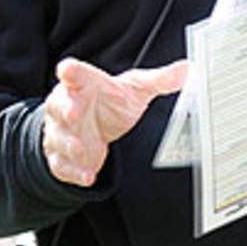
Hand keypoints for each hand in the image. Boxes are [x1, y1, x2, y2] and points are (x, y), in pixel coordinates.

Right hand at [43, 57, 187, 185]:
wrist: (94, 129)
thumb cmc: (110, 102)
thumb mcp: (136, 90)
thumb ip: (160, 81)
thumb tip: (188, 70)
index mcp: (83, 84)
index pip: (75, 74)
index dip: (71, 72)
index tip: (67, 69)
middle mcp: (67, 106)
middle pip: (59, 105)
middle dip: (65, 109)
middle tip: (74, 113)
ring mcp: (62, 132)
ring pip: (58, 137)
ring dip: (69, 144)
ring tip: (82, 150)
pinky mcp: (61, 156)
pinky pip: (62, 165)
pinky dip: (74, 172)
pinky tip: (88, 176)